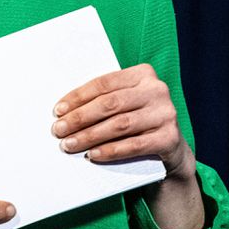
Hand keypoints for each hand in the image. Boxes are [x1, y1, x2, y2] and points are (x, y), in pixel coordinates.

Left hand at [51, 63, 193, 179]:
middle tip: (59, 130)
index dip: (78, 97)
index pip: (103, 84)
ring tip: (70, 144)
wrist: (170, 146)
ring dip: (90, 136)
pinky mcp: (169, 138)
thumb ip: (104, 100)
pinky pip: (134, 145)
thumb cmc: (137, 119)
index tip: (58, 111)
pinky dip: (110, 150)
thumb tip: (65, 112)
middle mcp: (157, 90)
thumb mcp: (125, 102)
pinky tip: (93, 154)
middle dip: (80, 118)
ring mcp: (166, 113)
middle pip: (110, 104)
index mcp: (143, 74)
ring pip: (120, 124)